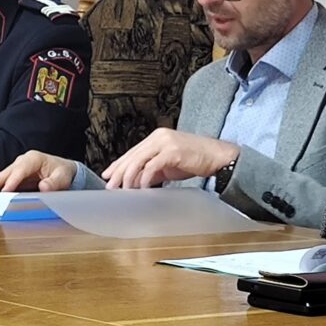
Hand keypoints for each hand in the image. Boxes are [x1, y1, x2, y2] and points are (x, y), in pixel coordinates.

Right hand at [0, 151, 76, 192]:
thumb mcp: (63, 177)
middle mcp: (22, 162)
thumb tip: (45, 187)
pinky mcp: (12, 175)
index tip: (4, 190)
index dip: (12, 181)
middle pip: (5, 173)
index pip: (21, 171)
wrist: (62, 169)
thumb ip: (55, 182)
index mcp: (33, 159)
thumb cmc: (62, 172)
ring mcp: (15, 168)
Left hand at [101, 128, 238, 188]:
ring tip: (125, 189)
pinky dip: (145, 178)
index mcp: (157, 137)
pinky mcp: (172, 151)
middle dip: (119, 172)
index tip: (108, 175)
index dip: (118, 164)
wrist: (217, 156)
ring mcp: (165, 143)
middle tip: (110, 186)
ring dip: (129, 177)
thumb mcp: (170, 164)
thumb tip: (137, 181)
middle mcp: (159, 136)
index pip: (133, 152)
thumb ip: (154, 169)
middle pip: (132, 155)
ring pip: (139, 160)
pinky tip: (142, 187)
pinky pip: (152, 166)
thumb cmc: (196, 159)